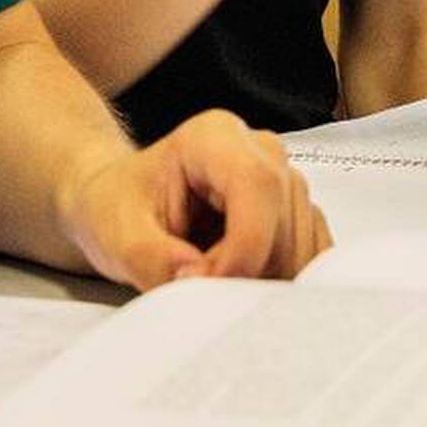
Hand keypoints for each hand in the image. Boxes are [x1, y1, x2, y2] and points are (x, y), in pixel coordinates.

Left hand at [53, 110, 328, 288]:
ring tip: (210, 277)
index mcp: (216, 138)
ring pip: (302, 247)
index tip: (211, 285)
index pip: (257, 186)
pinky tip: (236, 279)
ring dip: (260, 282)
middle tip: (196, 287)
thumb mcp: (116, 235)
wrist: (123, 200)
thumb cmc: (120, 206)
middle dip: (245, 274)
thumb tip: (197, 280)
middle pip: (284, 224)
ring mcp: (287, 182)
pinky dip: (278, 282)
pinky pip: (311, 257)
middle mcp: (263, 151)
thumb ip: (150, 258)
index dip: (244, 247)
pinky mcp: (299, 214)